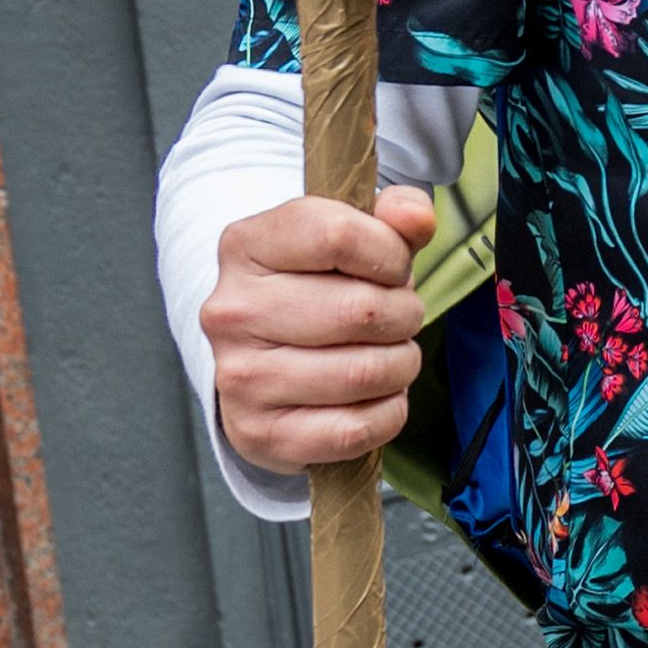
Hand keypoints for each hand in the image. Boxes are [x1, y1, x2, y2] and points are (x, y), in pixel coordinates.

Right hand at [204, 188, 434, 474]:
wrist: (264, 367)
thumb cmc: (320, 291)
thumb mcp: (353, 237)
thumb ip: (393, 214)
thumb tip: (415, 217)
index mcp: (246, 246)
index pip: (338, 235)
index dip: (390, 254)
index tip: (391, 268)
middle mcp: (231, 312)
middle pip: (364, 310)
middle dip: (404, 315)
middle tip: (394, 319)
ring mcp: (240, 377)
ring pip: (368, 372)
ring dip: (400, 364)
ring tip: (383, 354)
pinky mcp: (259, 433)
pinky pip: (359, 429)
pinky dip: (388, 411)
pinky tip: (372, 395)